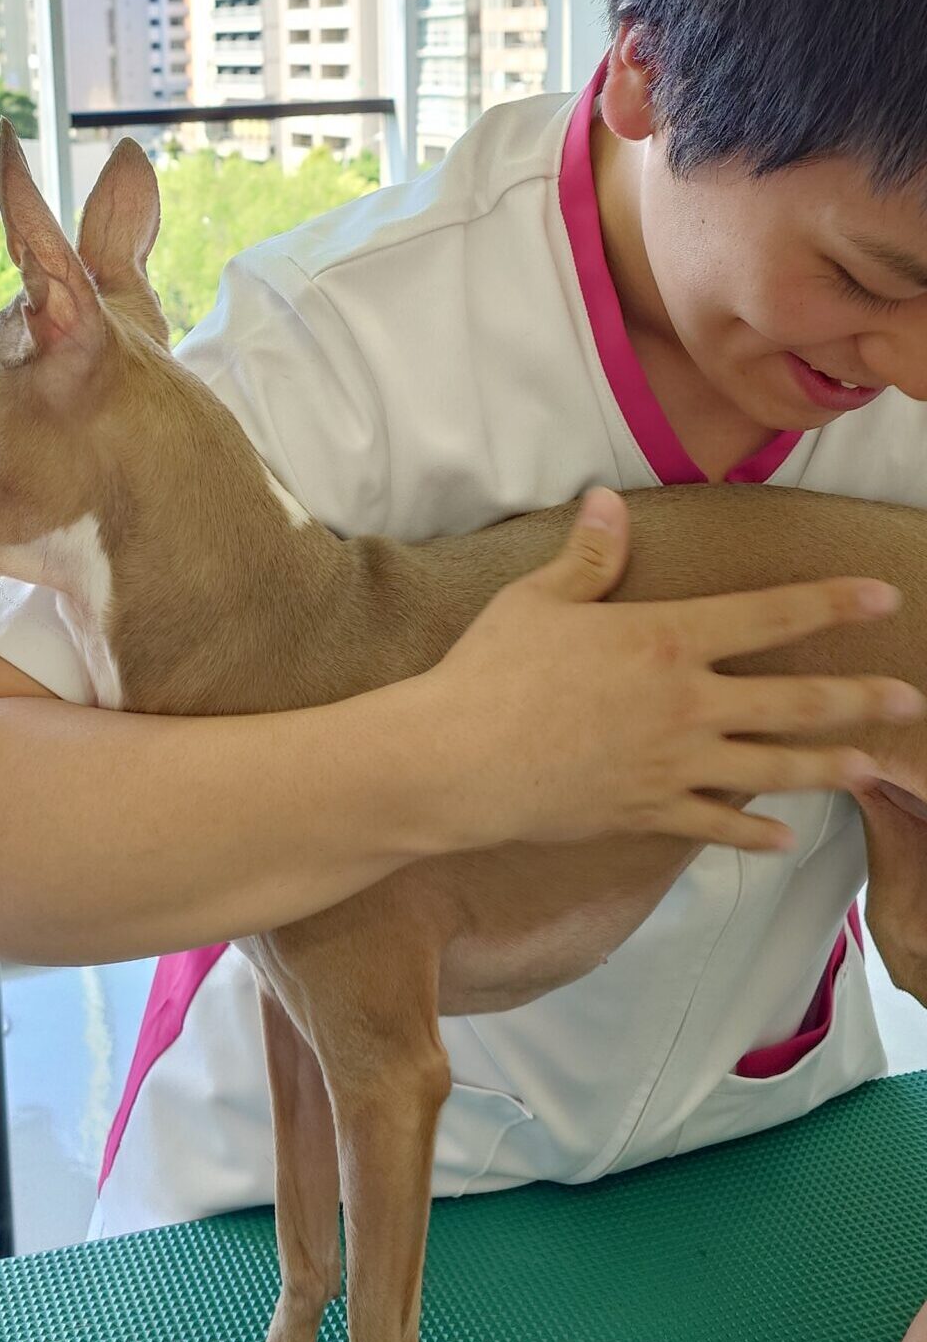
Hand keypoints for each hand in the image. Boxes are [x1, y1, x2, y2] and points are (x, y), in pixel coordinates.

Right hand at [429, 489, 921, 851]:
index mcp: (667, 639)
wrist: (460, 762)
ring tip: (873, 769)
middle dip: (860, 699)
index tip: (883, 599)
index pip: (770, 615)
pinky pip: (717, 825)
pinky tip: (784, 838)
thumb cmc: (491, 673)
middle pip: (795, 702)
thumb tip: (608, 502)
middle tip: (909, 699)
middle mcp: (688, 704)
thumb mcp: (536, 600)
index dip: (831, 602)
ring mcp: (674, 765)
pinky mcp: (649, 813)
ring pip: (773, 769)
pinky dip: (754, 833)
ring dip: (829, 769)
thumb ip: (586, 557)